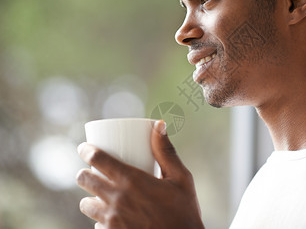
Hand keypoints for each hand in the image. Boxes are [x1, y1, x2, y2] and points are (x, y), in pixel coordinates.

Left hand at [76, 120, 203, 228]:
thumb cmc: (184, 211)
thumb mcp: (181, 178)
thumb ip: (166, 151)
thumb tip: (158, 124)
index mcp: (132, 181)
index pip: (98, 159)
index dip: (87, 150)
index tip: (85, 147)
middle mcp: (117, 200)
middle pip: (85, 180)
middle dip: (85, 173)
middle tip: (91, 171)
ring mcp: (112, 221)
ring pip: (86, 205)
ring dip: (90, 198)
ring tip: (99, 196)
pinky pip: (96, 226)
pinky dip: (101, 220)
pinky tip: (112, 219)